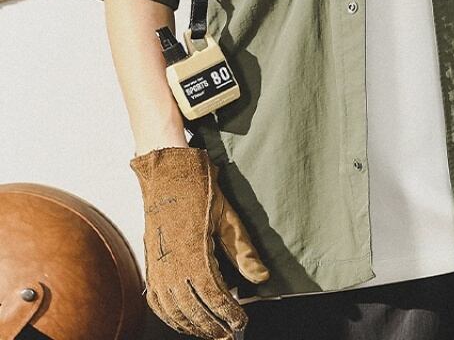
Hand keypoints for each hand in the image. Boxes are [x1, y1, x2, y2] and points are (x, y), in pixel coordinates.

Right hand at [130, 146, 269, 338]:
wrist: (167, 171)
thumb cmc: (199, 190)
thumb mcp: (227, 216)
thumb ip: (243, 250)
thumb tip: (261, 277)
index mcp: (193, 253)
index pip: (212, 295)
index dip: (228, 313)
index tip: (241, 322)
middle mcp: (171, 263)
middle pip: (191, 308)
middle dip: (211, 325)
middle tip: (229, 334)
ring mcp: (158, 264)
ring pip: (172, 308)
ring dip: (191, 325)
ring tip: (210, 332)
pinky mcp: (152, 261)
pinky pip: (156, 299)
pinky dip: (170, 315)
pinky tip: (181, 320)